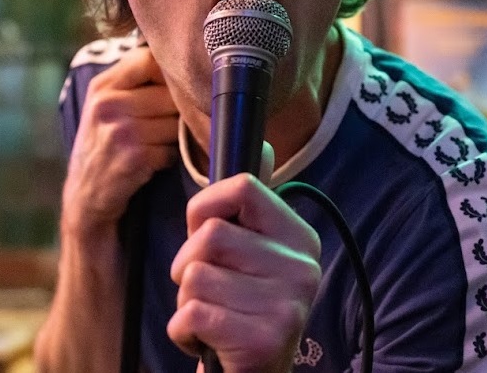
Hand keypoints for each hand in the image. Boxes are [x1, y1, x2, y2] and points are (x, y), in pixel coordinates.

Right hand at [61, 46, 179, 240]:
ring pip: (174, 122)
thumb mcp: (105, 106)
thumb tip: (180, 58)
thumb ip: (133, 81)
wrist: (85, 195)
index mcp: (102, 86)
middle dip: (175, 110)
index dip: (168, 73)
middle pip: (170, 93)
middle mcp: (108, 105)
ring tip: (154, 143)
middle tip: (164, 124)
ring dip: (173, 136)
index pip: (148, 59)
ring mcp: (120, 131)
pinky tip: (151, 162)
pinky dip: (167, 157)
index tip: (172, 87)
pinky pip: (171, 149)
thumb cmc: (104, 144)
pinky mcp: (134, 158)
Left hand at [167, 162, 321, 372]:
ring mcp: (287, 305)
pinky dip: (183, 330)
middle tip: (205, 288)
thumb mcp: (253, 251)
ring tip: (211, 315)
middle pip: (209, 236)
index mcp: (301, 237)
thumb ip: (253, 203)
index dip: (205, 208)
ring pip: (194, 275)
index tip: (206, 234)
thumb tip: (266, 145)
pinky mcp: (263, 340)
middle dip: (187, 263)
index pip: (243, 187)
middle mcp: (303, 268)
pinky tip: (207, 340)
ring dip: (185, 300)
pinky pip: (190, 314)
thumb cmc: (242, 304)